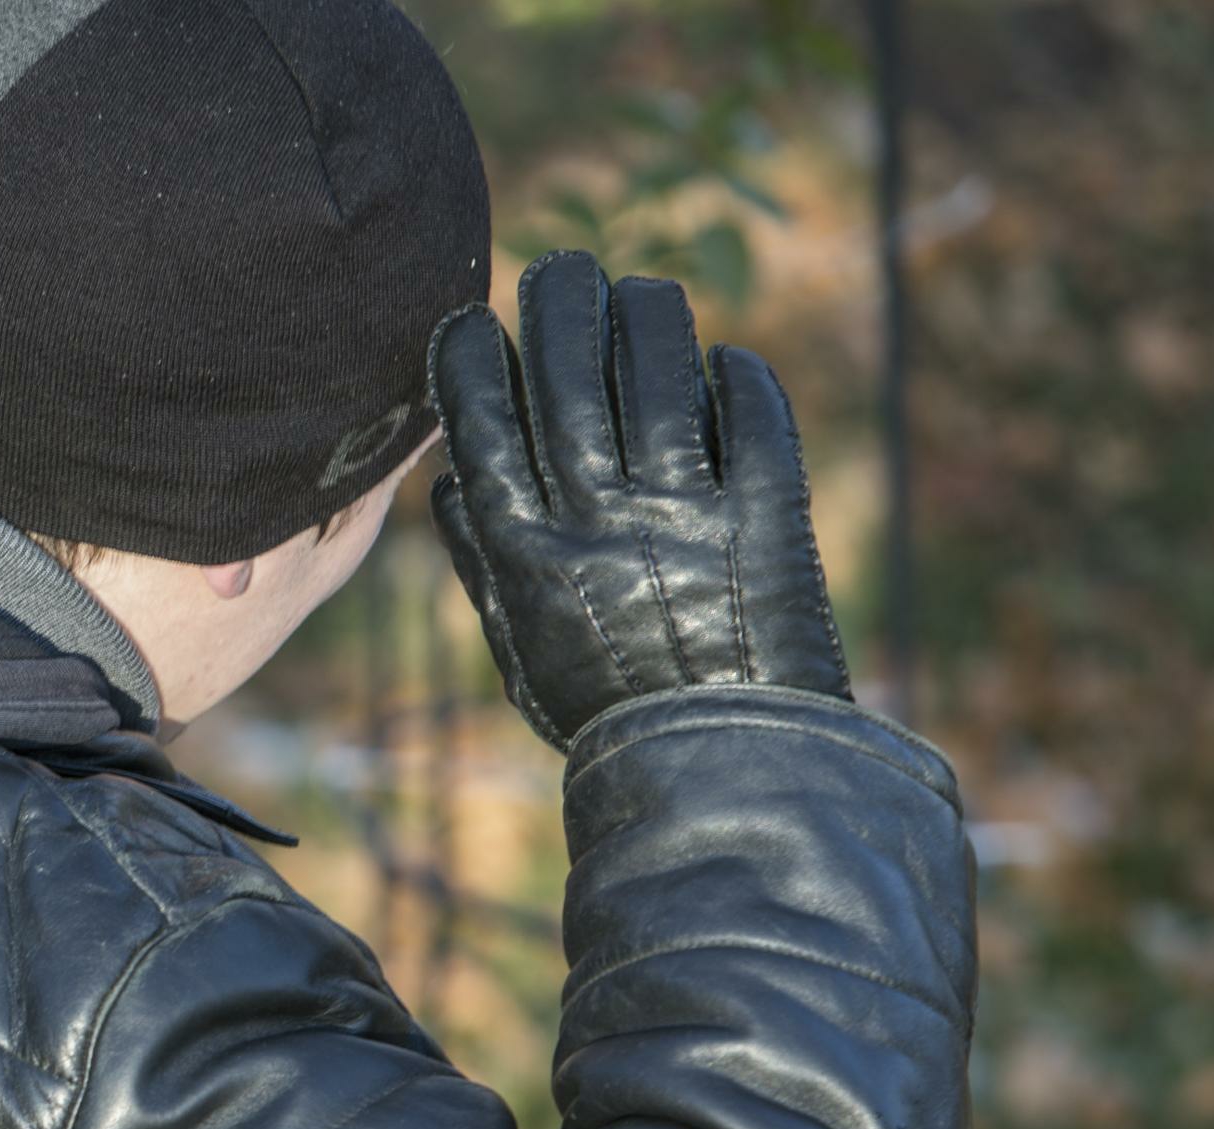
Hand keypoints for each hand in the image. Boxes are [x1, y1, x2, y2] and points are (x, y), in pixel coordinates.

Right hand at [427, 250, 850, 752]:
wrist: (720, 774)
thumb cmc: (608, 714)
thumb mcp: (518, 654)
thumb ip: (482, 566)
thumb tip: (448, 480)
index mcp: (525, 550)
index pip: (482, 419)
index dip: (474, 354)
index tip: (475, 322)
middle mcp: (598, 519)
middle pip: (568, 369)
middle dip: (558, 300)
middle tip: (561, 269)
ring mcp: (686, 511)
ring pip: (659, 367)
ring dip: (646, 314)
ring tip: (641, 295)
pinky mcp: (765, 514)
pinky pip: (752, 412)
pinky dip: (738, 377)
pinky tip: (723, 365)